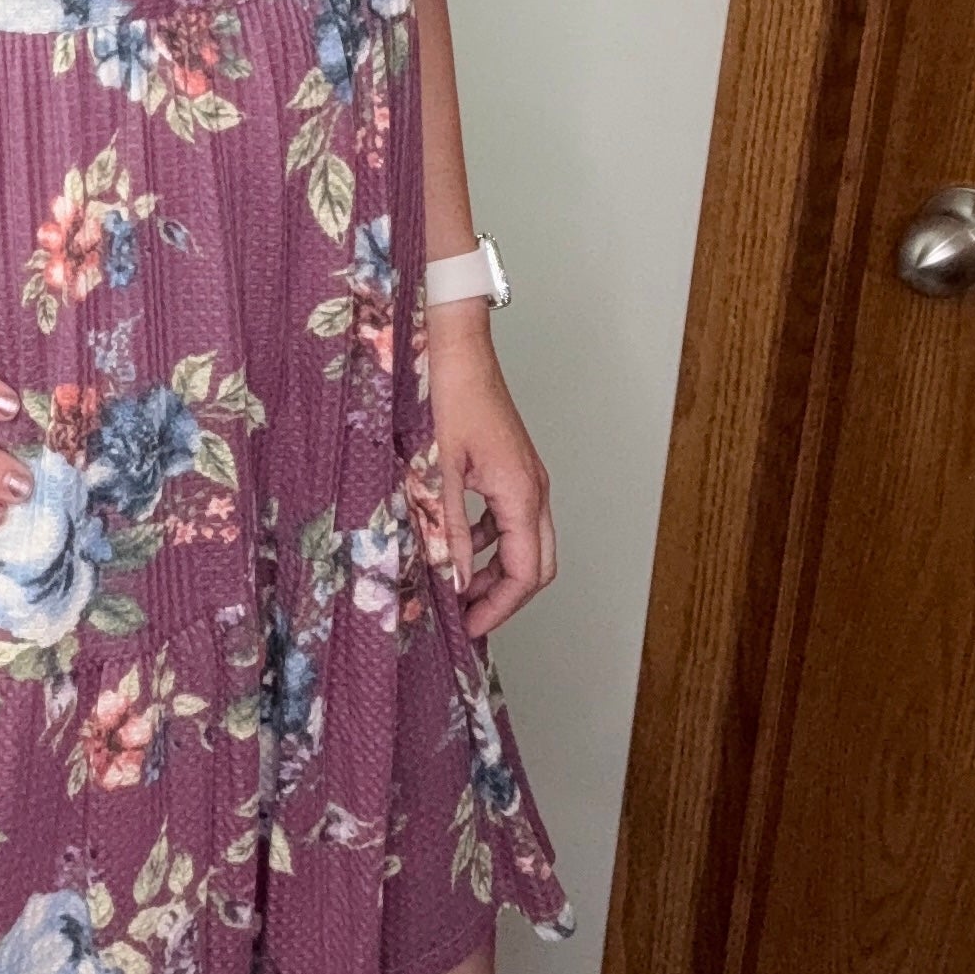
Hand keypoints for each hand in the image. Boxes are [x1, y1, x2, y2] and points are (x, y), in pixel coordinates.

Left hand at [427, 307, 556, 639]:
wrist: (454, 345)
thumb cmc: (446, 395)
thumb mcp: (438, 471)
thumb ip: (446, 529)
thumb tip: (454, 580)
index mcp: (520, 493)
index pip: (525, 573)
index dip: (499, 608)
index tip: (469, 628)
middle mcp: (533, 487)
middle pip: (536, 563)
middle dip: (504, 597)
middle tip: (467, 617)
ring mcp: (526, 475)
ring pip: (526, 541)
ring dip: (497, 569)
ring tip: (457, 585)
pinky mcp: (511, 464)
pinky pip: (511, 517)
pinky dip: (489, 540)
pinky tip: (455, 541)